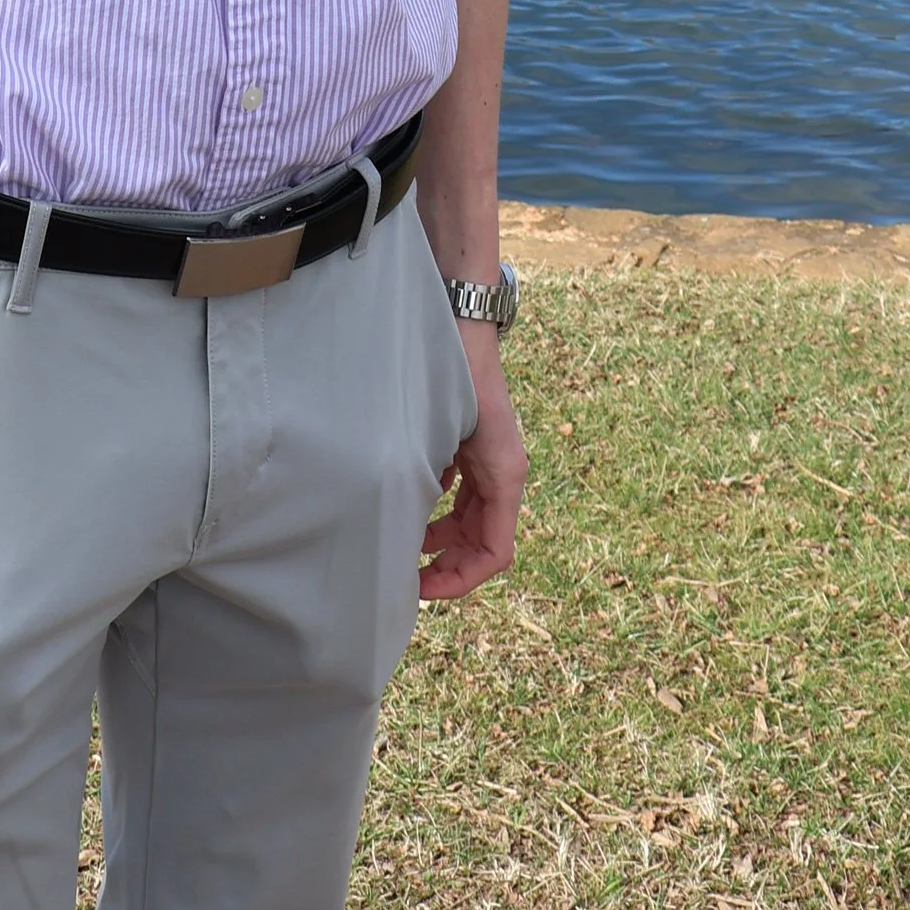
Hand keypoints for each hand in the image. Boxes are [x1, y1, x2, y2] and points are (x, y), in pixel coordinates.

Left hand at [420, 323, 527, 601]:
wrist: (460, 321)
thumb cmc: (452, 376)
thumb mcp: (442, 439)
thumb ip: (434, 487)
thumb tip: (410, 536)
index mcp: (505, 475)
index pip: (495, 553)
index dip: (460, 581)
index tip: (421, 588)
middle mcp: (502, 471)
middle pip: (482, 540)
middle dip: (448, 565)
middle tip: (406, 578)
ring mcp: (487, 458)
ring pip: (470, 518)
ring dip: (441, 538)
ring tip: (403, 544)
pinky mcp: (470, 444)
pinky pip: (461, 491)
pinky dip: (438, 505)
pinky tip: (409, 495)